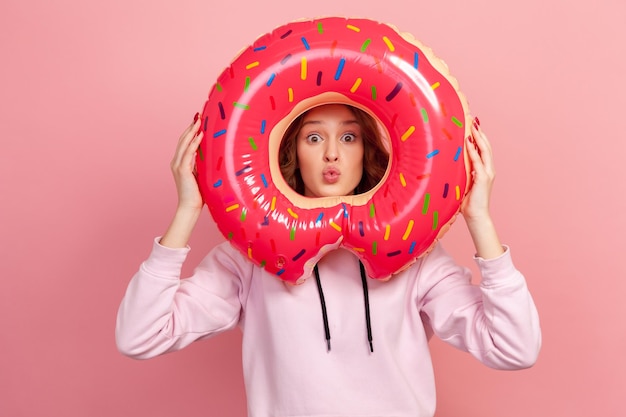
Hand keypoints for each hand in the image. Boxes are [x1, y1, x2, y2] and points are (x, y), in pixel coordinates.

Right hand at [159, 114, 204, 248]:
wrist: (190, 207)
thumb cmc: (198, 194)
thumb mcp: (200, 175)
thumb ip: (201, 165)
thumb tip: (211, 156)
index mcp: (179, 163)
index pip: (184, 142)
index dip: (190, 131)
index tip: (198, 121)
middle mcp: (176, 162)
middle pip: (183, 139)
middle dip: (191, 126)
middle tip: (199, 115)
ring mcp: (178, 165)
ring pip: (184, 143)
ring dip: (192, 130)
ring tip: (199, 120)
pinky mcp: (182, 170)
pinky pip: (188, 152)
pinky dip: (194, 142)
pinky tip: (200, 134)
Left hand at [462, 117, 494, 223]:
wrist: (476, 216)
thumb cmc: (467, 202)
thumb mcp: (463, 183)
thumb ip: (461, 173)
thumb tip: (449, 165)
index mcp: (484, 170)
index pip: (483, 149)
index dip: (479, 136)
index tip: (473, 124)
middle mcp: (488, 169)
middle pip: (486, 146)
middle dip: (479, 132)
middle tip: (473, 119)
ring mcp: (487, 173)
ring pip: (485, 150)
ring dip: (478, 137)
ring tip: (472, 125)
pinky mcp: (483, 179)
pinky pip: (478, 162)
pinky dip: (473, 151)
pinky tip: (468, 142)